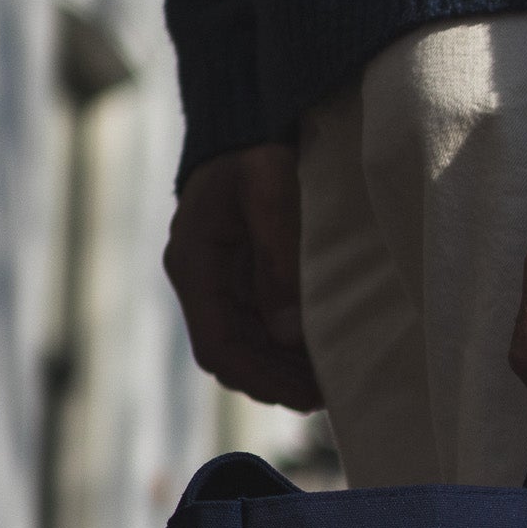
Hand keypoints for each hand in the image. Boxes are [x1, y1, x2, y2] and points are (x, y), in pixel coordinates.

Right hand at [163, 144, 322, 412]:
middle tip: (329, 396)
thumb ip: (279, 256)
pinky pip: (260, 336)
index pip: (217, 343)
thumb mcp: (272, 188)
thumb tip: (288, 331)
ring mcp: (219, 287)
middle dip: (277, 384)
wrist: (251, 130)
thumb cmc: (260, 151)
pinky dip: (288, 356)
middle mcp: (200, 282)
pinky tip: (323, 362)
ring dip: (284, 375)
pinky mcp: (241, 287)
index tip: (306, 395)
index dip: (261, 377)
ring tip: (331, 384)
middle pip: (232, 359)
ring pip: (246, 354)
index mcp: (194, 262)